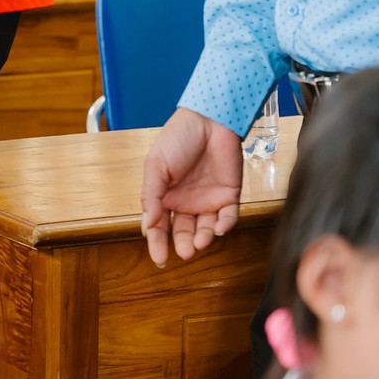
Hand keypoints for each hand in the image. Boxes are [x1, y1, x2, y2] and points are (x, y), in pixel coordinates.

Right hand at [141, 107, 243, 266]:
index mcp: (164, 196)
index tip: (159, 259)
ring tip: (199, 242)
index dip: (158, 243)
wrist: (209, 120)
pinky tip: (219, 228)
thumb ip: (151, 195)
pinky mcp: (229, 195)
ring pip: (206, 229)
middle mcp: (185, 202)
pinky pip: (228, 217)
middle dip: (183, 245)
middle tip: (185, 253)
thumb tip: (149, 224)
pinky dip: (224, 225)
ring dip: (203, 238)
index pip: (159, 226)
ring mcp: (208, 200)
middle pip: (182, 232)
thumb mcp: (156, 166)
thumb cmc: (177, 138)